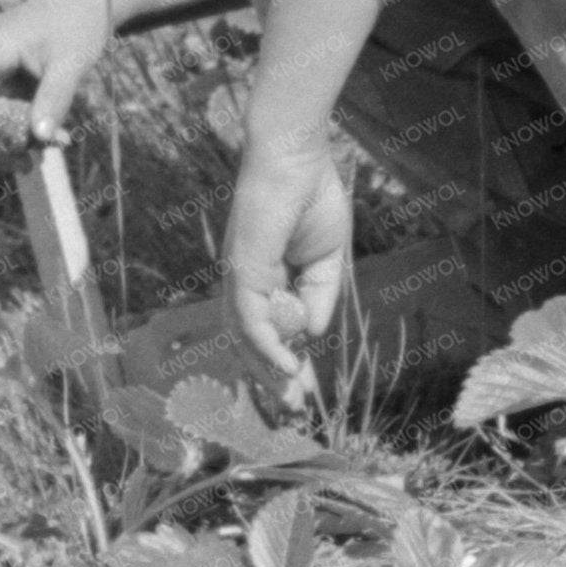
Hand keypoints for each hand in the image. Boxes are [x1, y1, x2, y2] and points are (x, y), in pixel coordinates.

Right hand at [0, 0, 114, 147]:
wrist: (93, 3)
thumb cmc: (80, 23)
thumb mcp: (71, 62)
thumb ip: (54, 98)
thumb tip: (40, 138)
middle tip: (27, 162)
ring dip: (18, 135)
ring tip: (56, 145)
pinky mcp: (9, 77)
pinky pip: (9, 108)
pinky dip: (28, 124)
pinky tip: (55, 137)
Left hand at [223, 124, 351, 399]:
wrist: (299, 158)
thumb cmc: (312, 197)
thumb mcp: (326, 260)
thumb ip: (318, 297)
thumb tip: (312, 335)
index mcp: (264, 278)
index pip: (267, 332)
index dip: (285, 362)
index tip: (305, 391)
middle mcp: (244, 282)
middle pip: (249, 341)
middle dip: (271, 377)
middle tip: (294, 408)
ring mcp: (239, 276)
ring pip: (245, 337)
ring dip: (266, 371)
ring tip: (290, 398)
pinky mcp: (241, 269)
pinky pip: (249, 317)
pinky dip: (267, 345)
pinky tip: (288, 366)